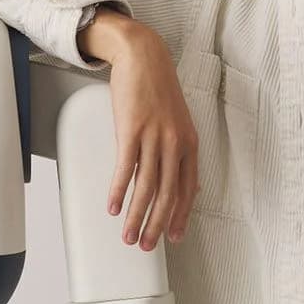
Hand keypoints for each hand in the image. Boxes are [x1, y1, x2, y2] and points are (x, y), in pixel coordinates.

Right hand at [79, 12, 197, 249]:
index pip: (187, 190)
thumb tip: (184, 181)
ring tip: (128, 235)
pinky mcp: (132, 130)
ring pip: (146, 187)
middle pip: (167, 194)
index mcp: (189, 144)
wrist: (143, 57)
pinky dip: (119, 191)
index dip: (179, 217)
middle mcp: (175, 143)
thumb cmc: (158, 89)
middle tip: (146, 246)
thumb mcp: (179, 121)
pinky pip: (126, 169)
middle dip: (156, 225)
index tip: (173, 237)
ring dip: (136, 216)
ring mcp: (154, 137)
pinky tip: (114, 207)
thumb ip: (181, 151)